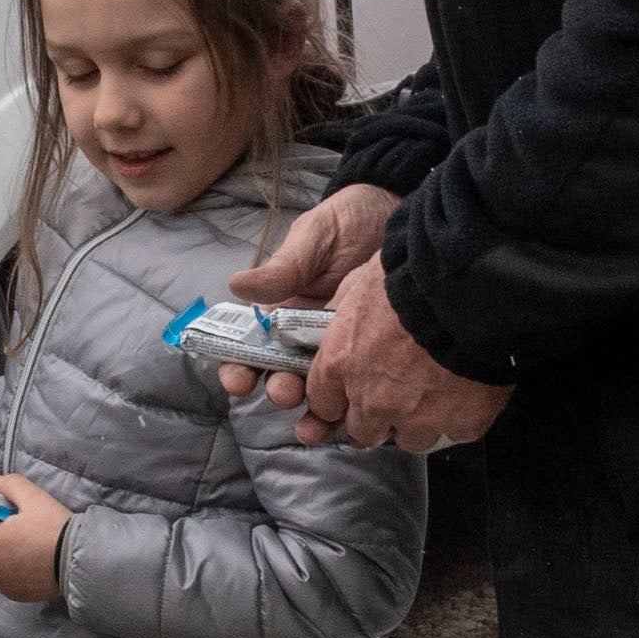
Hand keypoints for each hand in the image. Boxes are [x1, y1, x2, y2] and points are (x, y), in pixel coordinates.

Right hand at [221, 183, 397, 404]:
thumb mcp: (314, 237)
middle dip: (278, 389)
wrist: (402, 213)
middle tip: (285, 391)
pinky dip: (354, 407)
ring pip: (319, 390)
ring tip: (315, 424)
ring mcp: (339, 346)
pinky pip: (359, 385)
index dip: (237, 365)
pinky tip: (356, 420)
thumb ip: (283, 267)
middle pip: (281, 374)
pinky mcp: (372, 351)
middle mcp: (304, 335)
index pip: (249, 345)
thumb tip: (238, 287)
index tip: (237, 378)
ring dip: (312, 412)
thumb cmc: (349, 219)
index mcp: (280, 309)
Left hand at [298, 254, 508, 453]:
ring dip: (418, 422)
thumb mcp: (357, 284)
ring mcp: (418, 418)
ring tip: (436, 392)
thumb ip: (341, 316)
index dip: (337, 401)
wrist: (467, 286)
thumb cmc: (410, 276)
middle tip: (395, 396)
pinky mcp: (461, 423)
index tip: (349, 396)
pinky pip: (455, 432)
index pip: (323, 405)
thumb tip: (338, 322)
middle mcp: (373, 400)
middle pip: (363, 432)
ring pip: (410, 439)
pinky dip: (461, 416)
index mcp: (341, 365)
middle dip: (375, 417)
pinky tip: (468, 391)